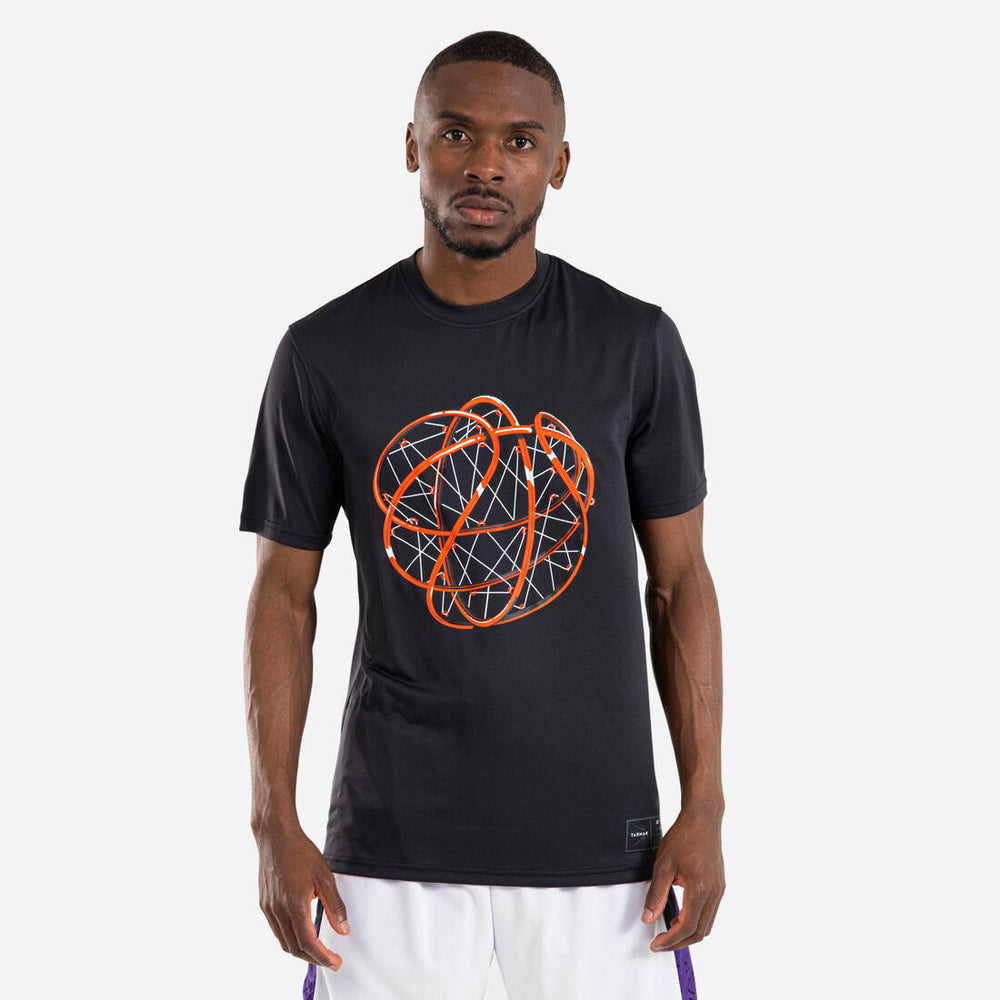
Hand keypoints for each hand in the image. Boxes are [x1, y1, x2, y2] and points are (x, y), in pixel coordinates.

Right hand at [256, 822, 350, 969]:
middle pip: (294, 948)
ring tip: (317, 950)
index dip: (323, 957)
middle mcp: (278, 911)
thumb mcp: (324, 877)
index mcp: (295, 905)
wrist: (275, 836)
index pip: (308, 943)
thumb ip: (334, 906)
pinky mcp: (264, 904)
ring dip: (300, 951)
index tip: (335, 962)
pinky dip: (289, 938)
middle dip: (313, 958)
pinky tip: (300, 933)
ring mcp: (268, 908)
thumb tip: (343, 930)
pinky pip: (276, 930)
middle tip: (330, 960)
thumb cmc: (301, 852)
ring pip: (283, 942)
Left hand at [640, 808, 724, 951]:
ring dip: (689, 932)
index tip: (657, 943)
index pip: (687, 927)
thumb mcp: (663, 865)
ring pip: (707, 924)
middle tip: (661, 942)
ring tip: (669, 930)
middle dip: (679, 942)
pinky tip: (682, 915)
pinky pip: (710, 912)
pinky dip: (697, 920)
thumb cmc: (685, 836)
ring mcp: (719, 890)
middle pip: (700, 932)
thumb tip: (648, 917)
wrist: (703, 818)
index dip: (670, 940)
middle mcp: (714, 893)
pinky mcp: (719, 886)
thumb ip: (656, 894)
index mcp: (700, 889)